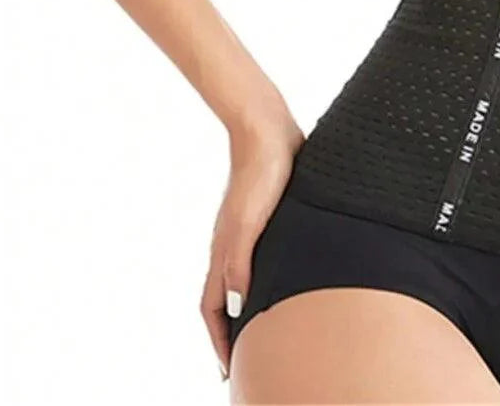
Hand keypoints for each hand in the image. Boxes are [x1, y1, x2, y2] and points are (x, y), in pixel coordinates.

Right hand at [200, 108, 303, 378]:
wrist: (269, 131)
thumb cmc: (262, 174)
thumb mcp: (251, 221)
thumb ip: (241, 262)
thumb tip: (237, 309)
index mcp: (226, 250)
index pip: (214, 307)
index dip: (219, 339)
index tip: (227, 368)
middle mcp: (233, 245)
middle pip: (225, 298)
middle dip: (231, 331)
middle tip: (244, 358)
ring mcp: (249, 230)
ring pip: (242, 278)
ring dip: (248, 306)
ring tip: (262, 326)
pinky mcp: (268, 215)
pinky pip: (260, 256)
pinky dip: (264, 276)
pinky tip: (285, 277)